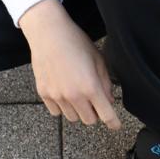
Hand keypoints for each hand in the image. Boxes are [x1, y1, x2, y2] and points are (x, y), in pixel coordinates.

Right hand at [20, 0, 121, 129]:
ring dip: (78, 110)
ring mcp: (57, 96)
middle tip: (93, 99)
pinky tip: (63, 91)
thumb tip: (108, 100)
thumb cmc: (75, 41)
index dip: (113, 123)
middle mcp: (73, 96)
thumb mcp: (97, 58)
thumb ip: (105, 82)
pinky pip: (56, 112)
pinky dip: (62, 106)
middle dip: (94, 113)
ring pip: (72, 118)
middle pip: (89, 120)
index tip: (115, 125)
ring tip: (76, 91)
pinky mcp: (44, 94)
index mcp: (90, 87)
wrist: (48, 32)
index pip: (106, 115)